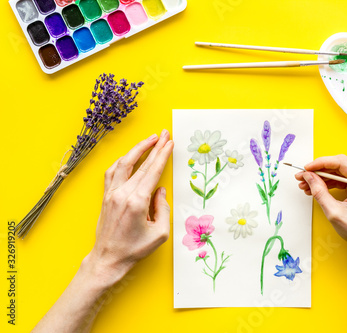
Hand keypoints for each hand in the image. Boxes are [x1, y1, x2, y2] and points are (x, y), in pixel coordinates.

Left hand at [85, 130, 173, 284]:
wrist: (108, 258)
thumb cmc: (134, 249)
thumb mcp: (159, 233)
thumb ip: (163, 208)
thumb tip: (160, 190)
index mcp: (137, 202)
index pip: (153, 172)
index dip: (162, 155)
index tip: (169, 142)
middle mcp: (123, 194)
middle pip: (142, 164)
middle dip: (155, 147)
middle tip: (165, 134)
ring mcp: (112, 193)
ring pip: (124, 163)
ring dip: (138, 149)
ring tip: (150, 139)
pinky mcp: (106, 196)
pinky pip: (112, 172)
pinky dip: (122, 161)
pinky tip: (130, 156)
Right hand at [295, 155, 346, 254]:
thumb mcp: (335, 212)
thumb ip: (319, 192)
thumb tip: (308, 177)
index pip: (340, 162)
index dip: (320, 163)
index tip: (306, 168)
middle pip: (340, 165)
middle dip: (319, 171)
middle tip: (302, 178)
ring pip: (340, 171)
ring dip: (323, 177)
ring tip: (307, 186)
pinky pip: (345, 177)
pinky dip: (331, 182)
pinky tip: (318, 188)